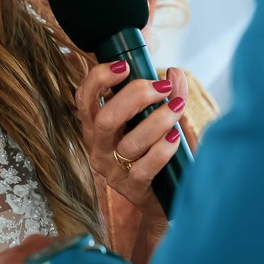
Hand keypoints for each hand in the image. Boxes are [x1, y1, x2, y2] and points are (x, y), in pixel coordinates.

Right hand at [79, 64, 190, 225]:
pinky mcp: (132, 189)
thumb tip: (175, 73)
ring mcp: (113, 170)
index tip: (124, 66)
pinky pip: (144, 168)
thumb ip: (167, 94)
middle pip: (105, 118)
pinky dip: (162, 150)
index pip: (84, 99)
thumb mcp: (155, 119)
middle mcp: (99, 147)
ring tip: (178, 106)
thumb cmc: (155, 151)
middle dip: (135, 96)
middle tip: (161, 87)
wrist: (164, 197)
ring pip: (129, 143)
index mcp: (97, 126)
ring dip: (157, 120)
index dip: (98, 79)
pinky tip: (175, 138)